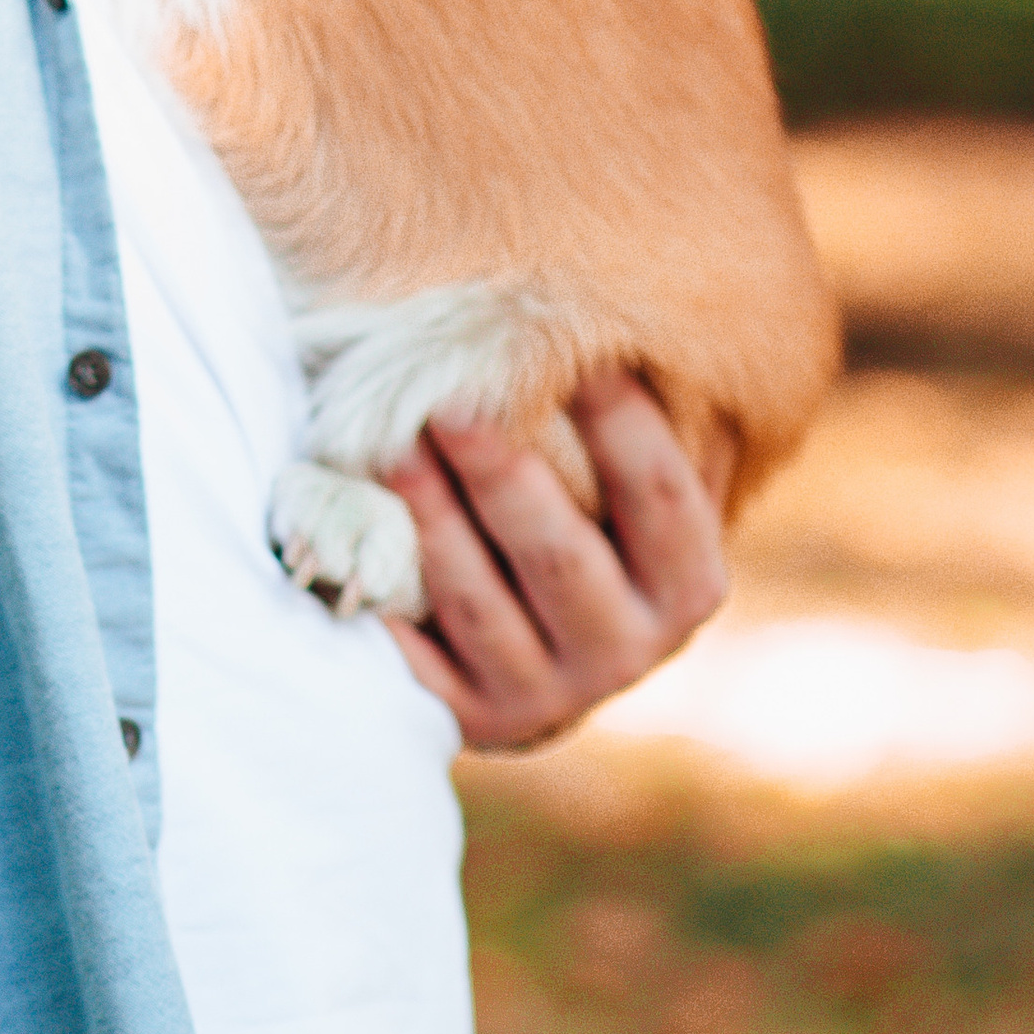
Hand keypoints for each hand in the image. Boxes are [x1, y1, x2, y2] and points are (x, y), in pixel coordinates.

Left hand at [378, 368, 727, 750]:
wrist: (541, 653)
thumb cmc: (589, 526)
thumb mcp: (630, 489)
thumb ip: (639, 420)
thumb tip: (621, 317)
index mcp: (683, 585)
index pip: (660, 496)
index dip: (623, 423)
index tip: (580, 348)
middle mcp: (625, 651)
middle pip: (560, 555)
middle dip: (502, 474)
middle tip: (450, 400)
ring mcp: (543, 694)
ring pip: (478, 602)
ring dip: (431, 520)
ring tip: (389, 447)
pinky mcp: (467, 716)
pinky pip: (417, 659)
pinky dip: (385, 598)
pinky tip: (350, 535)